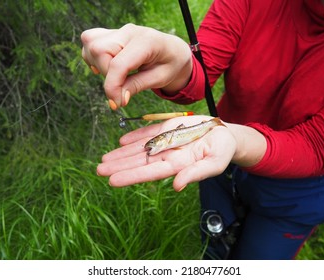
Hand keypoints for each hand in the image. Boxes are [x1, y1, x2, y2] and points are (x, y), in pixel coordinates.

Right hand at [81, 24, 192, 108]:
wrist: (172, 51)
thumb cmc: (169, 64)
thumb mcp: (160, 79)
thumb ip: (137, 86)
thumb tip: (118, 99)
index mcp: (146, 41)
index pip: (118, 64)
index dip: (113, 87)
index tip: (117, 104)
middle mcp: (129, 31)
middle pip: (99, 50)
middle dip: (106, 74)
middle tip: (122, 87)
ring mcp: (119, 30)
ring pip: (90, 43)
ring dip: (98, 65)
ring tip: (117, 75)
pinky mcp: (111, 33)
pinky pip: (90, 41)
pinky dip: (93, 57)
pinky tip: (108, 66)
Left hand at [97, 116, 236, 191]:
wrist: (225, 133)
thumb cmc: (223, 150)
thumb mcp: (214, 163)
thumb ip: (196, 173)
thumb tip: (176, 186)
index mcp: (178, 165)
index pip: (150, 172)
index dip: (131, 176)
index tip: (112, 181)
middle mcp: (168, 154)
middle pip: (139, 161)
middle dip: (119, 166)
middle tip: (99, 170)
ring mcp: (166, 141)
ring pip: (139, 148)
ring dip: (121, 153)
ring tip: (104, 159)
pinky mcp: (167, 128)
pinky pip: (148, 132)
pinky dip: (134, 136)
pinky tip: (121, 140)